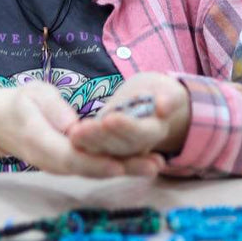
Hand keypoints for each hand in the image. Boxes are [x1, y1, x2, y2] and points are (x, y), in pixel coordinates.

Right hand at [0, 81, 161, 178]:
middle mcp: (52, 160)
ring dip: (126, 169)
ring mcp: (61, 165)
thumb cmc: (20, 104)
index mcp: (40, 141)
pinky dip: (117, 165)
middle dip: (123, 169)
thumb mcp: (33, 97)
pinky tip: (141, 161)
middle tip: (154, 165)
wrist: (0, 123)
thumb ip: (53, 110)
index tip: (120, 165)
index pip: (70, 157)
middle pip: (89, 169)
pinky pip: (94, 166)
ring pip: (95, 170)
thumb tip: (75, 127)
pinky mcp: (70, 163)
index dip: (96, 162)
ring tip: (156, 164)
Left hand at [67, 73, 190, 167]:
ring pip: (106, 150)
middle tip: (81, 129)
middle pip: (120, 146)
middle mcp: (140, 146)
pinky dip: (85, 145)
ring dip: (89, 143)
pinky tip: (71, 139)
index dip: (126, 128)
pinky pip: (97, 148)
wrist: (152, 101)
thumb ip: (170, 98)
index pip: (141, 133)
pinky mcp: (109, 146)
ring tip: (74, 134)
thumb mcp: (168, 90)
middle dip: (100, 138)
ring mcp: (123, 149)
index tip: (110, 118)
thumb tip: (164, 106)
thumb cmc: (160, 91)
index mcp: (156, 130)